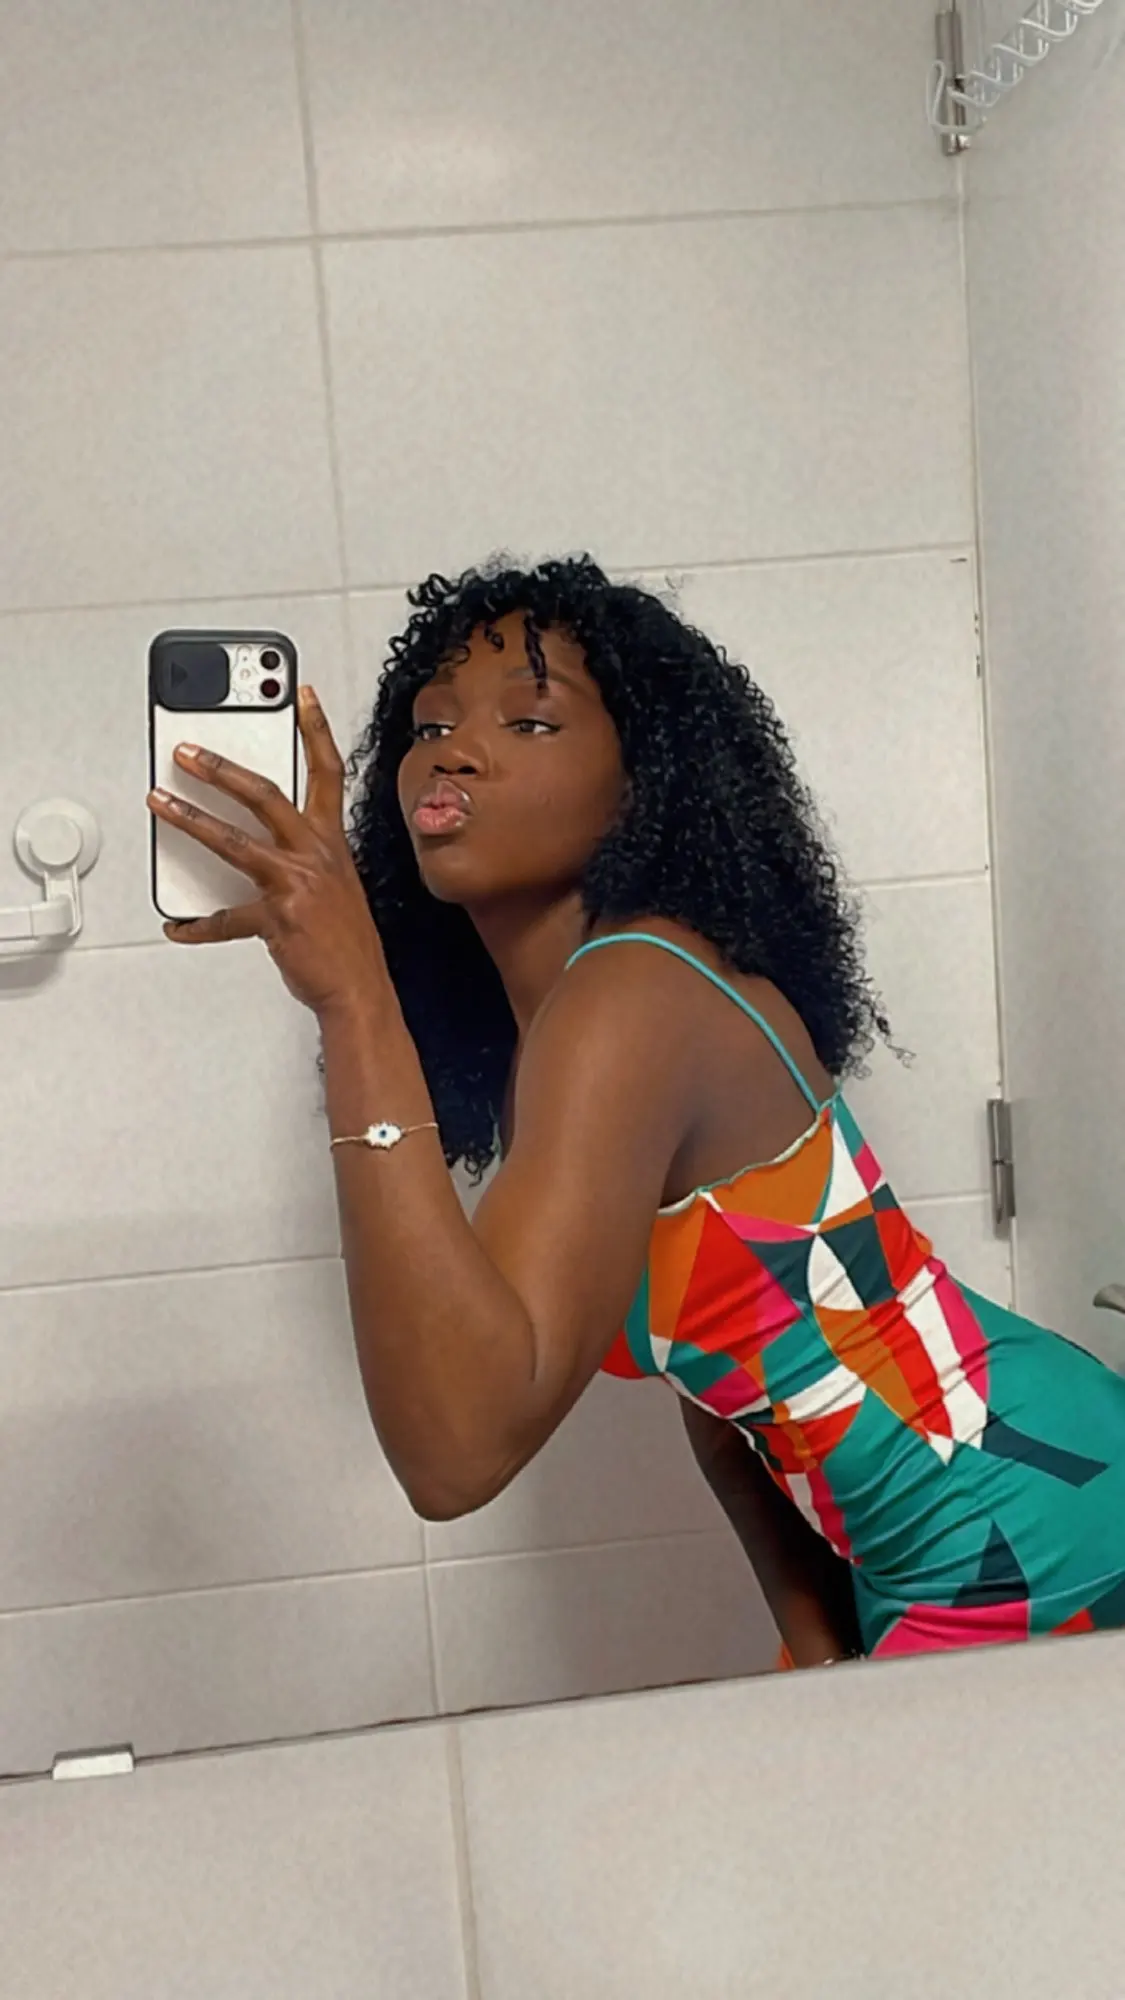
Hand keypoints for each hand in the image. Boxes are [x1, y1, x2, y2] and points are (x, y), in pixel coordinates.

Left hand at [147, 686, 385, 1015]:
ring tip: (160, 802)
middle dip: (222, 768)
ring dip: (191, 817)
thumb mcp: (336, 886)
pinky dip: (196, 924)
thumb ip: (306, 858)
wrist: (360, 988)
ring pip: (235, 840)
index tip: (302, 698)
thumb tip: (266, 848)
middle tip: (189, 752)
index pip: (328, 773)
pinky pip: (224, 918)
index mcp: (332, 843)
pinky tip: (177, 924)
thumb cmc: (349, 942)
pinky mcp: (275, 917)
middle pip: (266, 795)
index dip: (316, 730)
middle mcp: (315, 855)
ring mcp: (295, 884)